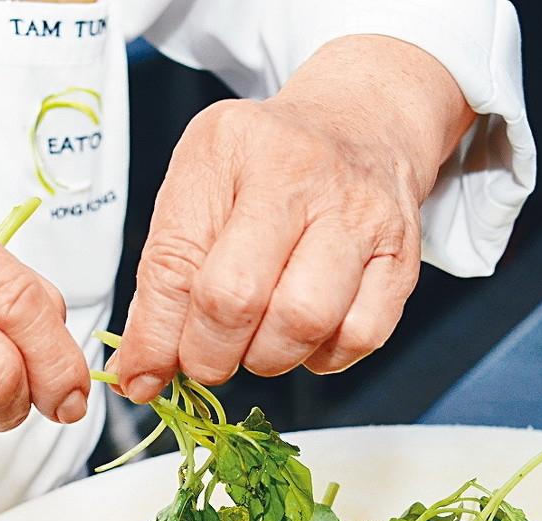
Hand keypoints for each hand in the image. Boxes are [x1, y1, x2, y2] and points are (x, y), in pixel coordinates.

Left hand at [116, 36, 474, 401]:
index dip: (154, 339)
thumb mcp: (200, 188)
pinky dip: (323, 356)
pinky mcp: (401, 254)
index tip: (143, 375)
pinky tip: (306, 335)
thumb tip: (140, 370)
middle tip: (206, 359)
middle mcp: (298, 173)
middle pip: (238, 297)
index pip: (175, 265)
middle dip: (209, 354)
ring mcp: (358, 213)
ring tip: (257, 341)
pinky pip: (359, 336)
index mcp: (230, 149)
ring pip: (304, 322)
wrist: (361, 123)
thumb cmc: (266, 164)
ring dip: (268, 357)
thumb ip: (164, 274)